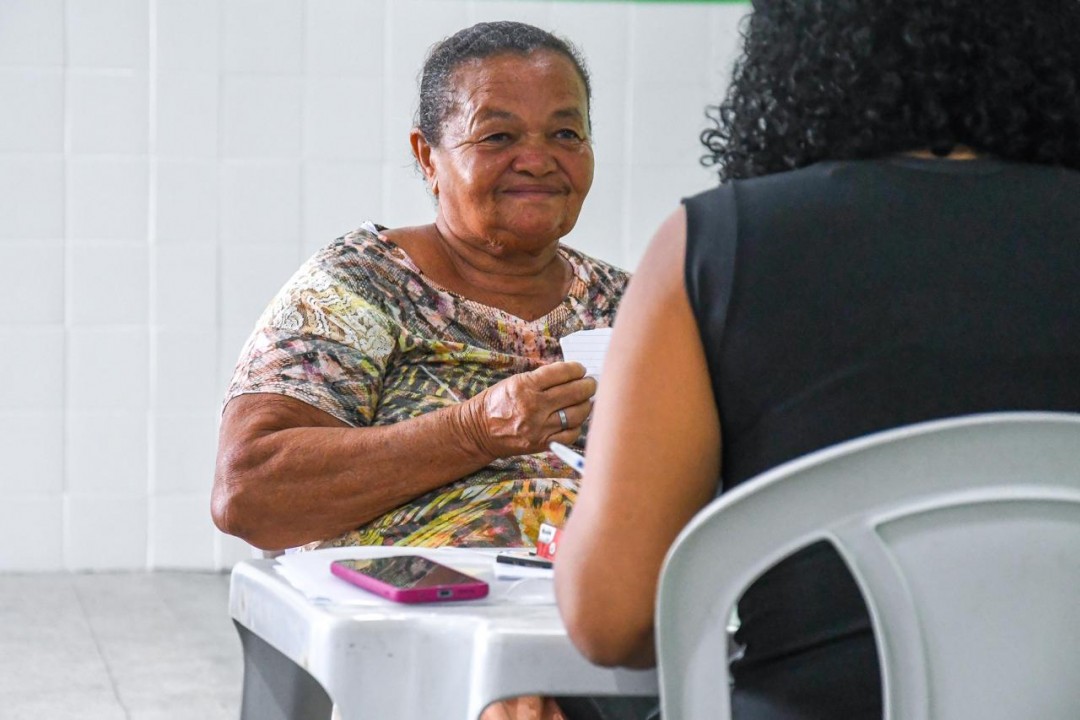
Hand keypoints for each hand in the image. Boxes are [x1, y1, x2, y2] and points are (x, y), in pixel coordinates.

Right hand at [462, 362, 595, 458]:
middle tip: (591, 384)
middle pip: (574, 392)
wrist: (478, 431)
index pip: (562, 373)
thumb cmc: (497, 403)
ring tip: (587, 401)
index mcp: (525, 386)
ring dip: (587, 405)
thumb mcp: (514, 382)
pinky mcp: (542, 443)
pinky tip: (576, 419)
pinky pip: (570, 434)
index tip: (580, 370)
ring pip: (577, 414)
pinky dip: (577, 426)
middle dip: (588, 386)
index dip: (576, 369)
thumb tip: (571, 375)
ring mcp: (539, 427)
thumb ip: (542, 379)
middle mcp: (534, 406)